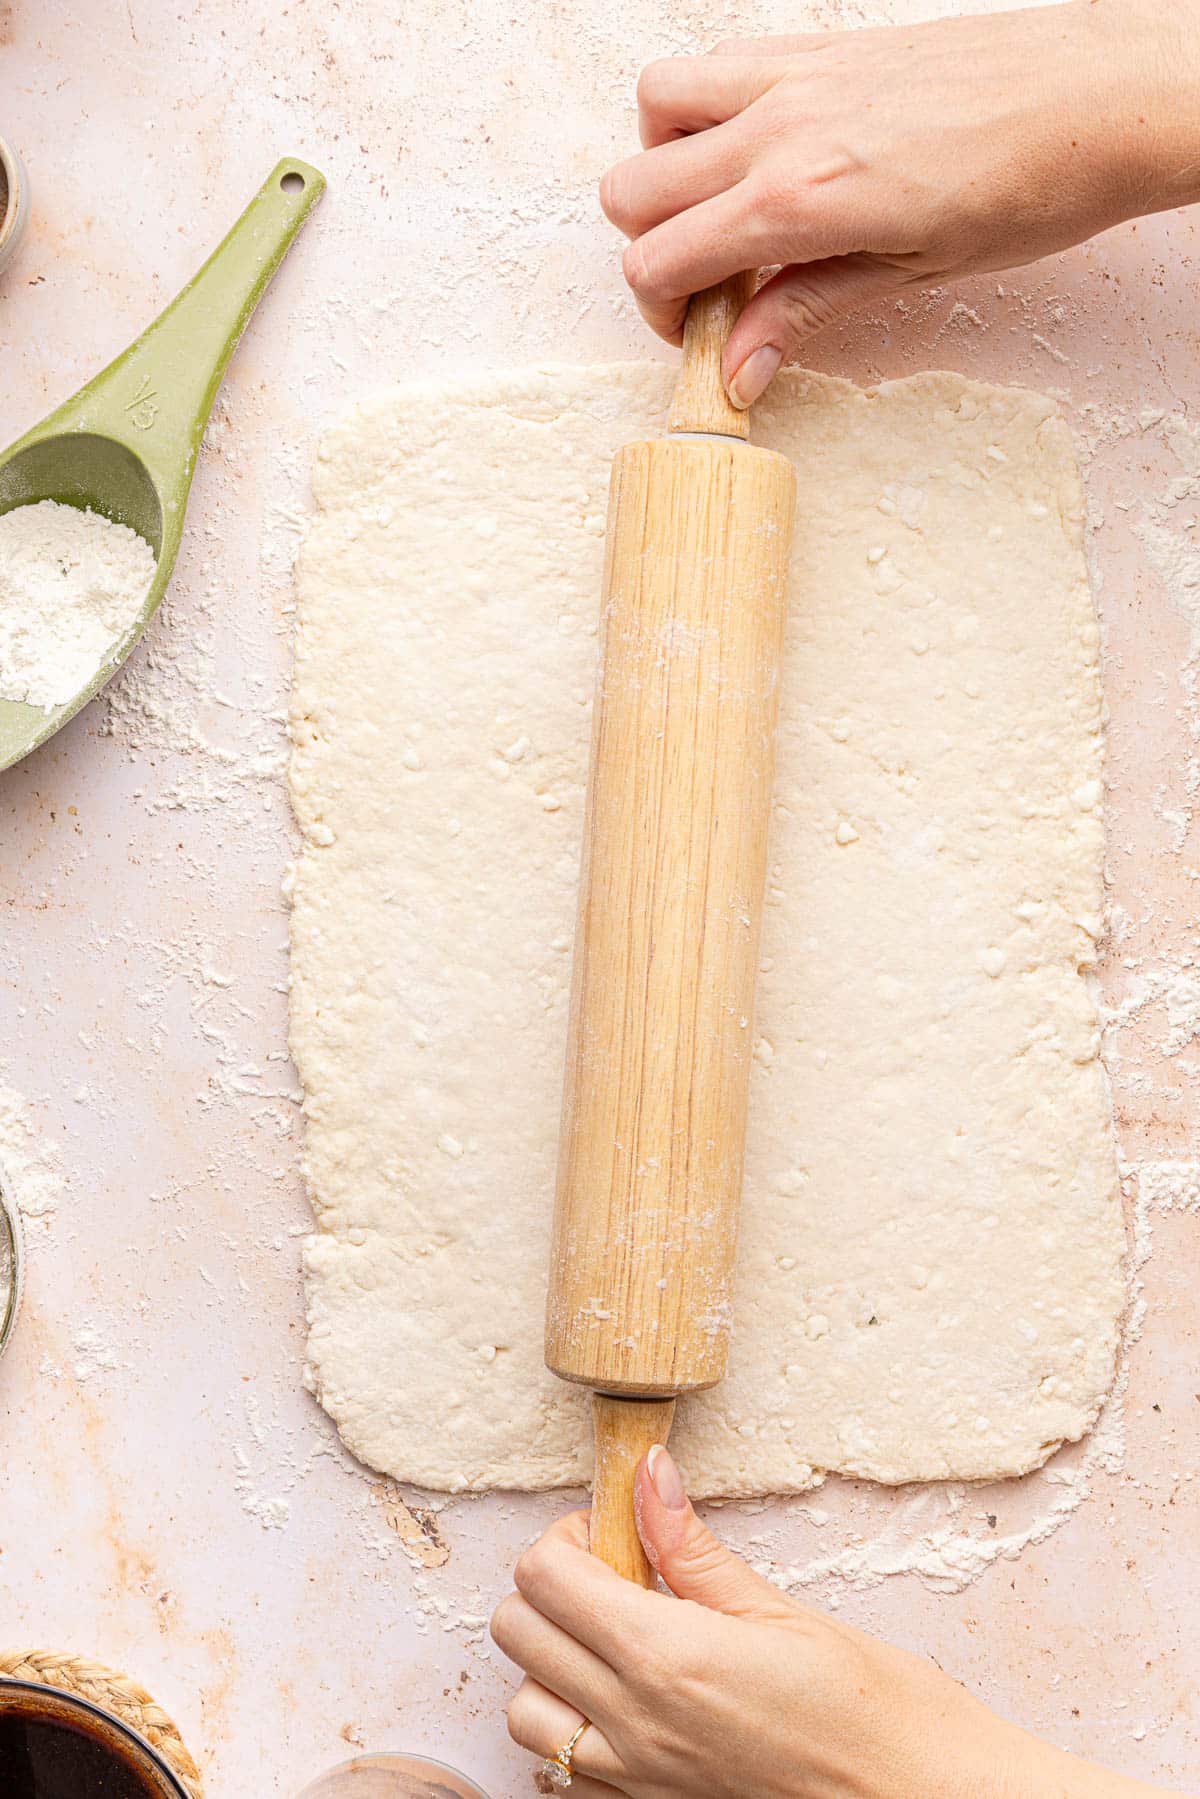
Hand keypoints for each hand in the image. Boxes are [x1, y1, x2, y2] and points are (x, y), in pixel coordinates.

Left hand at [491, 1445, 1165, 1798]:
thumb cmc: (872, 1710)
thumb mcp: (779, 1610)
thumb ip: (692, 1548)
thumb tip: (649, 1476)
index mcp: (666, 1656)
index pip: (546, 1578)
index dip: (567, 1537)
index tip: (610, 1529)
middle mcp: (635, 1723)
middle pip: (518, 1633)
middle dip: (551, 1587)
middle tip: (611, 1571)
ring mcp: (636, 1778)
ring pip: (525, 1711)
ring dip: (550, 1664)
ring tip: (614, 1639)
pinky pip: (562, 1772)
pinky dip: (570, 1728)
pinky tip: (626, 1701)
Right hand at [599, 1, 1199, 404]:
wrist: (1098, 97)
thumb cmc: (1027, 188)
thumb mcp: (908, 276)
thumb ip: (805, 312)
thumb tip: (739, 370)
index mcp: (794, 201)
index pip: (658, 261)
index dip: (663, 316)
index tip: (704, 335)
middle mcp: (776, 129)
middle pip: (630, 189)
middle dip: (651, 249)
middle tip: (710, 283)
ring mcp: (792, 76)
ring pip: (656, 106)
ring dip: (665, 163)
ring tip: (720, 206)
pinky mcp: (819, 44)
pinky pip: (718, 63)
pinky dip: (706, 108)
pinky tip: (760, 152)